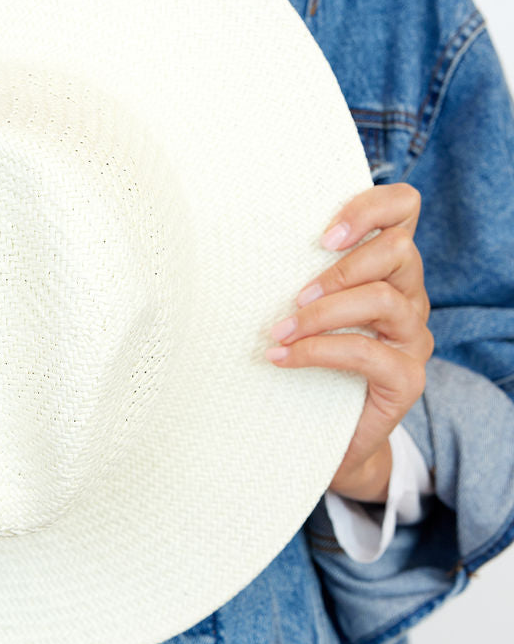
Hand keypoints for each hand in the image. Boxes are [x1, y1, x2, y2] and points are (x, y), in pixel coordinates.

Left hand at [264, 184, 433, 502]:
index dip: (371, 207)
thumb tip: (231, 240)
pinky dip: (320, 351)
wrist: (322, 435)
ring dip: (325, 311)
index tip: (322, 235)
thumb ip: (291, 271)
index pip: (403, 209)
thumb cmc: (304, 360)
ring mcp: (412, 338)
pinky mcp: (407, 379)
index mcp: (386, 266)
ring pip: (384, 300)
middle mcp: (408, 296)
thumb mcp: (298, 307)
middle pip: (399, 251)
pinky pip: (369, 354)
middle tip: (295, 295)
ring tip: (281, 330)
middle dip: (341, 268)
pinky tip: (283, 358)